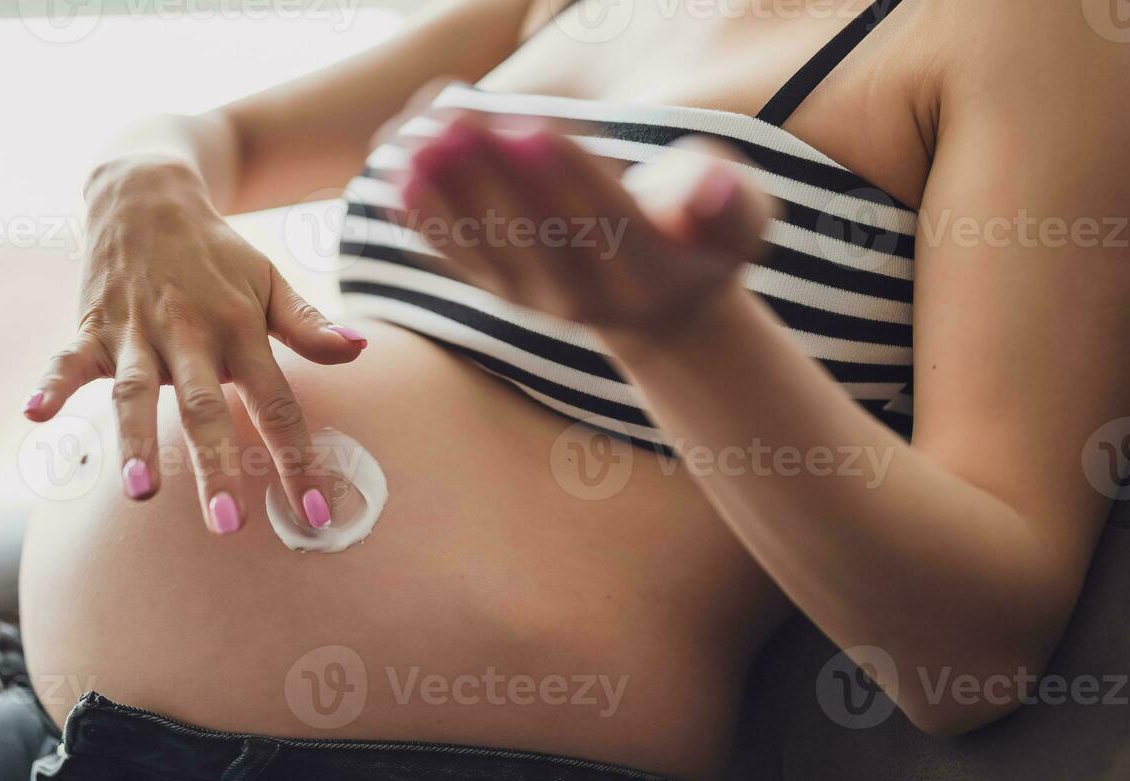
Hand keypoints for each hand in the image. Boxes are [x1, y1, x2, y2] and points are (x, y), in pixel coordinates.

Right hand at [22, 157, 366, 533]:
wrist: (147, 194)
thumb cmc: (217, 256)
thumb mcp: (269, 283)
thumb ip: (309, 325)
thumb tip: (359, 351)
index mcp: (241, 331)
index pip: (278, 406)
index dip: (298, 461)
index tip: (314, 516)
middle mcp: (191, 335)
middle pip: (205, 409)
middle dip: (215, 467)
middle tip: (226, 524)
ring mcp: (138, 332)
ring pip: (136, 391)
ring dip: (137, 440)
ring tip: (140, 490)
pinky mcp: (93, 326)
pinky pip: (68, 359)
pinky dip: (52, 385)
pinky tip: (35, 416)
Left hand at [396, 113, 775, 355]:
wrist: (660, 305)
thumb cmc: (703, 237)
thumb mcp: (741, 219)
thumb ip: (730, 203)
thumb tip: (706, 193)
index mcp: (647, 269)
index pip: (606, 220)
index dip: (569, 176)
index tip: (531, 129)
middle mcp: (583, 295)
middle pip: (532, 230)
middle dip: (489, 174)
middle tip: (453, 118)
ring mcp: (532, 297)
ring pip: (484, 243)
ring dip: (445, 190)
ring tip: (416, 135)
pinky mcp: (494, 288)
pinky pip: (455, 253)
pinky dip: (423, 213)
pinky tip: (395, 167)